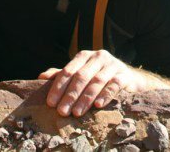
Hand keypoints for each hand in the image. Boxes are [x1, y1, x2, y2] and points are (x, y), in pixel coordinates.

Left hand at [39, 50, 153, 116]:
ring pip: (96, 81)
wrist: (128, 79)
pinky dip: (105, 95)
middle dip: (70, 95)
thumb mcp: (80, 74)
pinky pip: (114, 85)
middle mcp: (98, 57)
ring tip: (77, 113)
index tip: (50, 103)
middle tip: (62, 111)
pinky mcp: (124, 74)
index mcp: (84, 56)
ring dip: (85, 98)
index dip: (58, 87)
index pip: (68, 71)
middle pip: (81, 77)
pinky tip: (98, 105)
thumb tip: (40, 77)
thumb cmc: (99, 77)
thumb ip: (62, 75)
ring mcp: (112, 64)